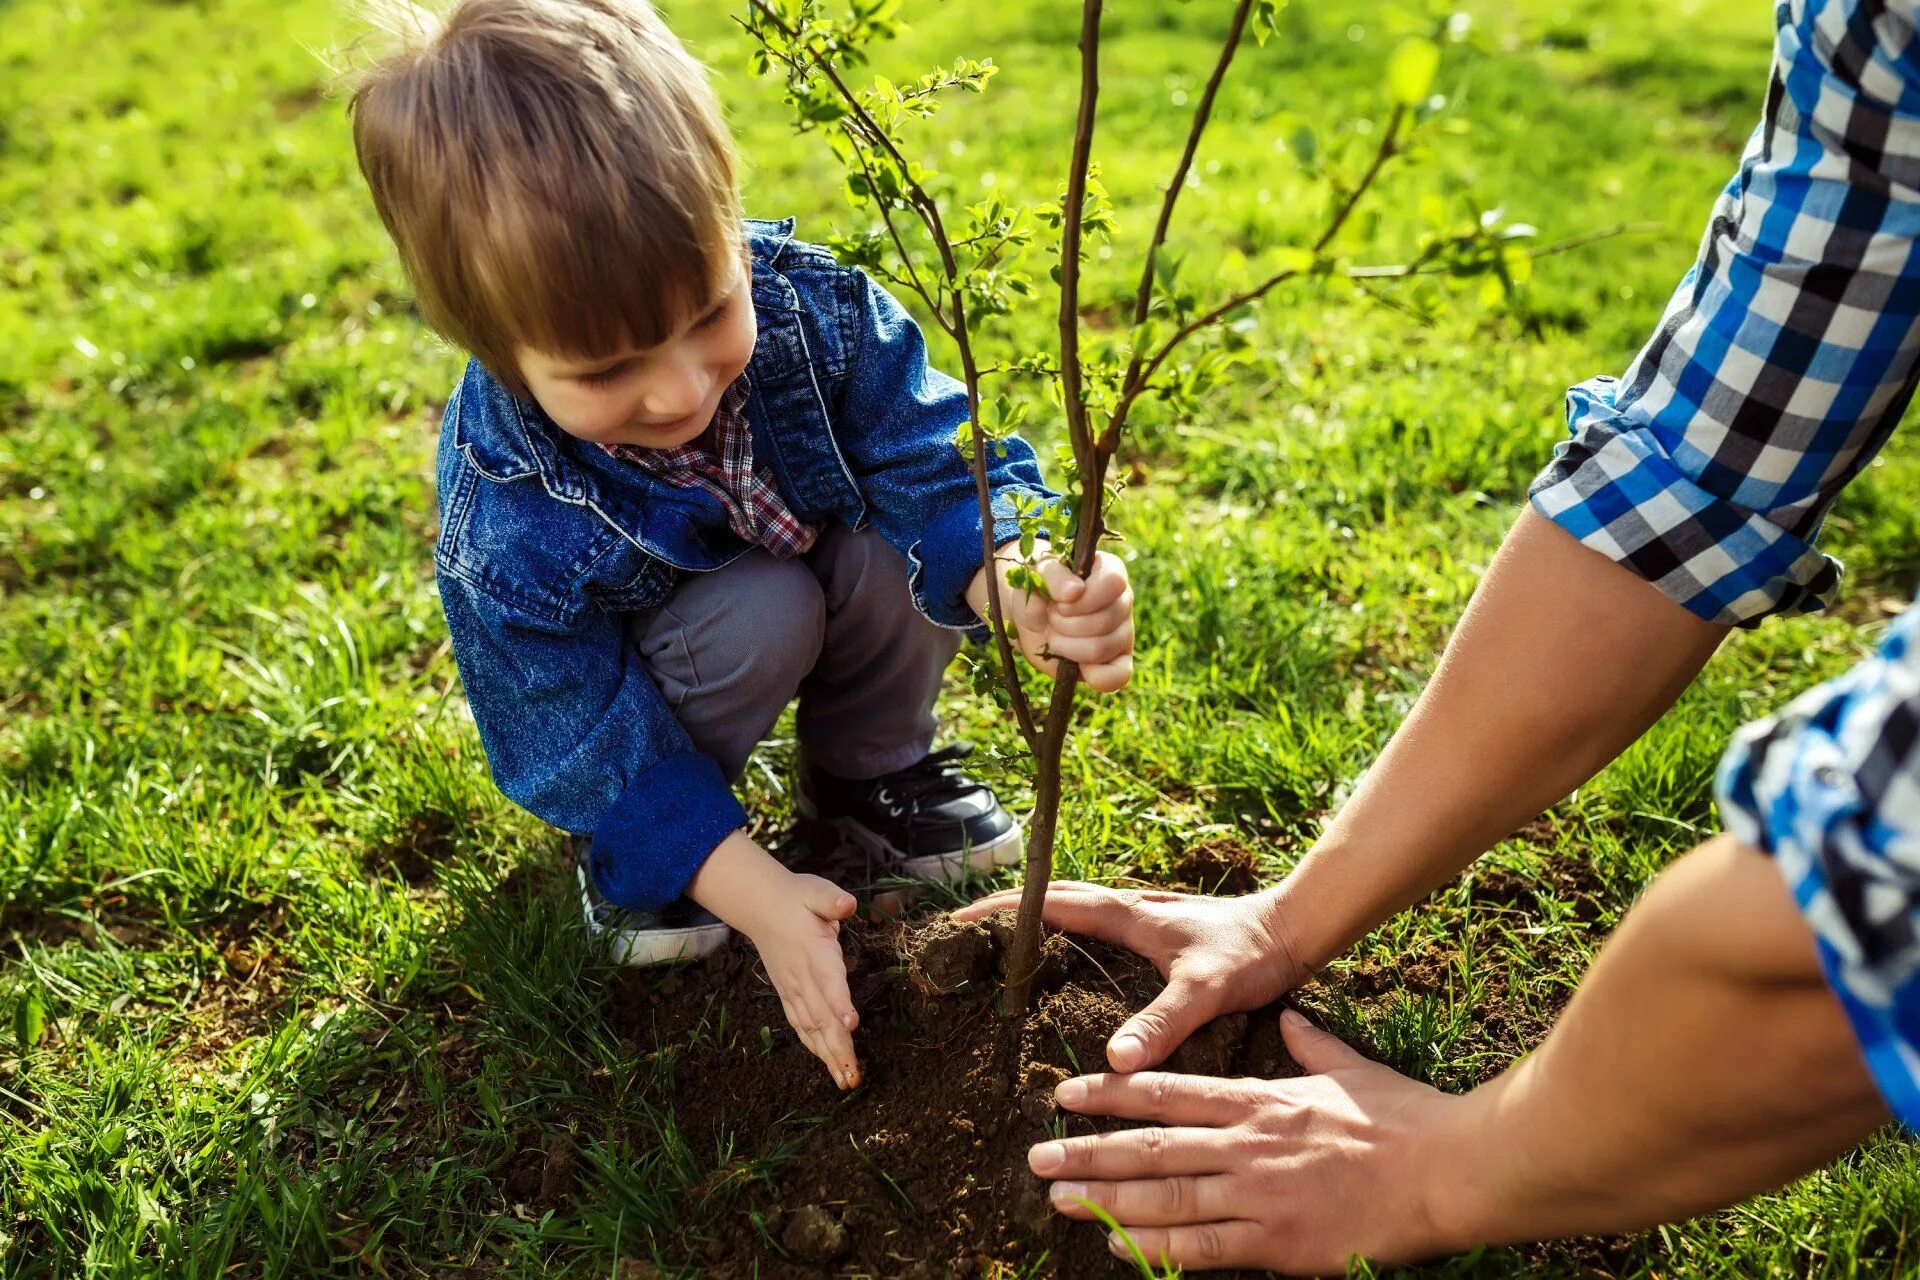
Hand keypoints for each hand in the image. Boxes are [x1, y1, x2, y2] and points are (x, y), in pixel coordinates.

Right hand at [739, 873, 862, 1088]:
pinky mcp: (788, 995)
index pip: (827, 981)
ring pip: (812, 1028)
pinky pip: (801, 1025)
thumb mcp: (815, 890)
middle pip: (821, 1017)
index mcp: (812, 952)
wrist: (761, 907)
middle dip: (838, 1047)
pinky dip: (814, 1046)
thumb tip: (847, 904)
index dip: (839, 1003)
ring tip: (845, 1081)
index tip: (851, 1024)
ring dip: (829, 1055)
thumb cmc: (796, 898)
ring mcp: (793, 989)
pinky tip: (828, 1063)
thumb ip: (831, 899)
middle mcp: (801, 977)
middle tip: (853, 1075)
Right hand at [953, 881, 1306, 1070]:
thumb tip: (1114, 1061)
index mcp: (1127, 914)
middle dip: (1007, 910)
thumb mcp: (1205, 992)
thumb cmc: (1252, 954)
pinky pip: (1095, 926)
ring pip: (1073, 910)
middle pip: (1052, 900)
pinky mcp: (1156, 931)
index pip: (1049, 904)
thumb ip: (1162, 1023)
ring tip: (999, 944)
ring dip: (1035, 918)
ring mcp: (1142, 917)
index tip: (960, 921)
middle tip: (965, 932)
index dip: (1003, 911)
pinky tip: (1064, 962)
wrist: (1295, 932)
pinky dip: (1066, 932)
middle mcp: (1128, 908)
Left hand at [969, 546, 1133, 692]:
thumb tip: (1074, 591)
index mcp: (1109, 570)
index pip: (1112, 583)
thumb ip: (1052, 575)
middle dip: (1065, 624)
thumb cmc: (1037, 591)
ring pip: (1101, 649)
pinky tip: (1073, 665)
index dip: (1082, 599)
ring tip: (1055, 634)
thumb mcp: (1035, 575)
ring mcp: (1123, 632)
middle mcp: (1123, 600)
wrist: (1029, 619)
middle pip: (1104, 620)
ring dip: (1066, 645)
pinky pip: (1119, 675)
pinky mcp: (1117, 660)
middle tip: (1051, 617)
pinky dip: (1093, 676)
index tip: (1058, 602)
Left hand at [1029, 1010, 1471, 1273]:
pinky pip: (1202, 1249)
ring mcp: (1258, 1194)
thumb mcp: (1347, 1068)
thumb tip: (1291, 1019)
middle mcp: (1246, 1143)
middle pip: (1149, 1147)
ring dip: (1104, 1200)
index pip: (1167, 1093)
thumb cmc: (1403, 1118)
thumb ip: (1310, 1044)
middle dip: (1087, 1151)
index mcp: (1259, 1099)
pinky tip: (1117, 1248)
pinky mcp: (1276, 1242)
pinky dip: (1155, 1248)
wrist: (1448, 1169)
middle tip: (1036, 1155)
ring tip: (1059, 1199)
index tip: (1067, 1093)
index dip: (1111, 1094)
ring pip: (1164, 1198)